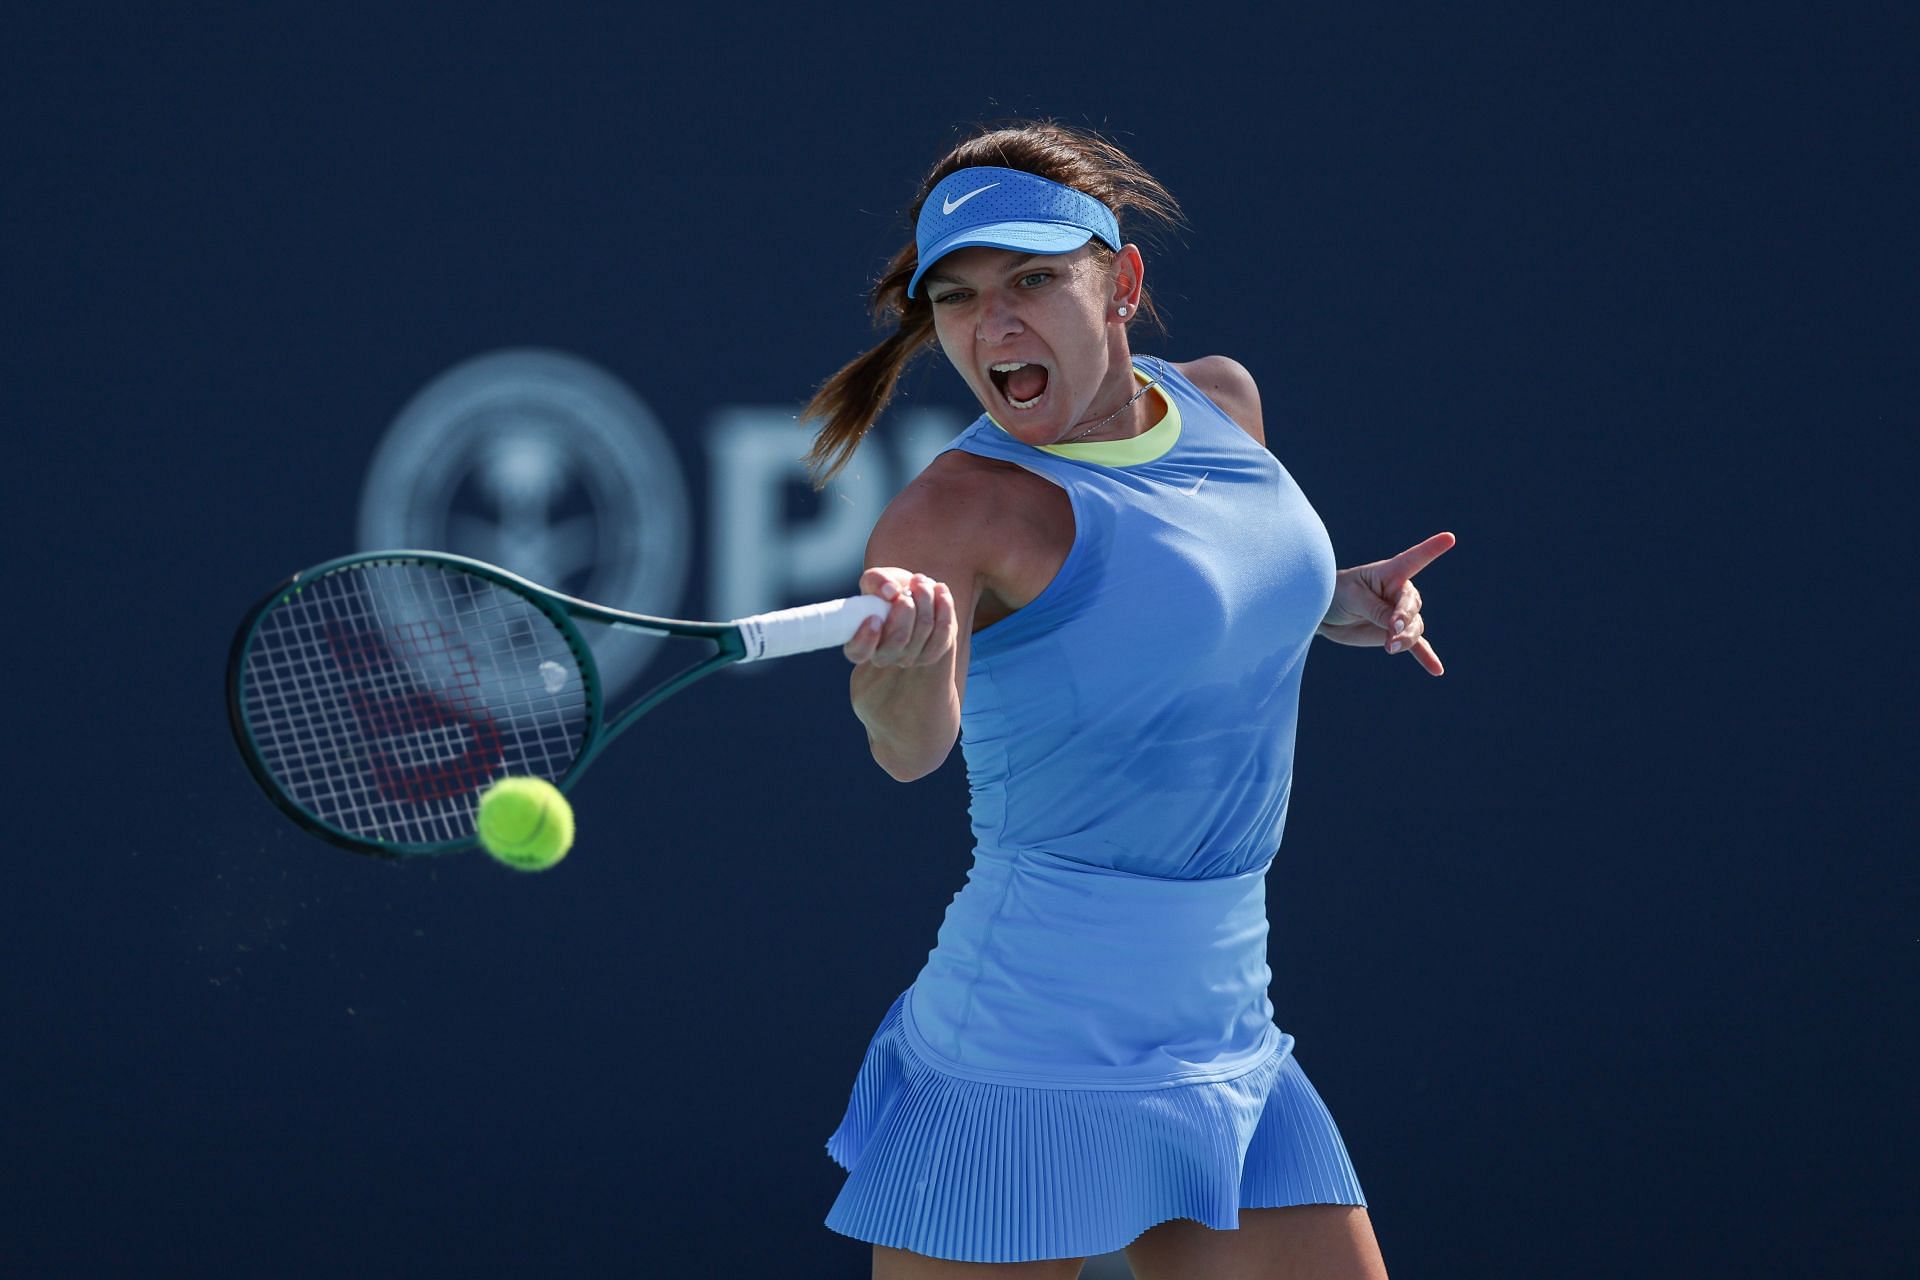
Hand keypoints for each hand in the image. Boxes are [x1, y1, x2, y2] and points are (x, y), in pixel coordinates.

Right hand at [844, 567, 956, 667]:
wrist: (912, 595)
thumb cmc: (887, 589)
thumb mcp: (876, 579)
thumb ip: (877, 581)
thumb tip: (890, 592)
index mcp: (860, 641)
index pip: (858, 652)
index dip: (866, 639)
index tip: (874, 618)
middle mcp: (882, 656)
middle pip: (899, 637)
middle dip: (908, 604)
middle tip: (909, 585)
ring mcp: (907, 658)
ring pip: (924, 628)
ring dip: (926, 597)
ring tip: (921, 581)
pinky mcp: (930, 654)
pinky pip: (943, 632)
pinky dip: (944, 606)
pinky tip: (940, 590)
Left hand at [1316, 532, 1455, 675]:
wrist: (1325, 615)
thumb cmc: (1335, 594)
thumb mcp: (1353, 598)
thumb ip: (1376, 609)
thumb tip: (1396, 627)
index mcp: (1389, 573)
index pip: (1414, 559)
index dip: (1431, 549)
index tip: (1449, 538)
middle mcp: (1399, 592)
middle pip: (1412, 605)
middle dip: (1404, 618)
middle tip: (1392, 628)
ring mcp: (1400, 614)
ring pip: (1414, 627)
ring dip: (1405, 638)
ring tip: (1390, 648)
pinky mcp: (1396, 634)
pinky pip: (1416, 645)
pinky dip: (1425, 656)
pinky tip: (1437, 670)